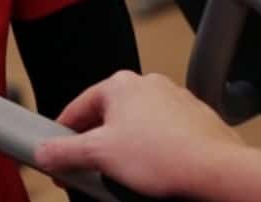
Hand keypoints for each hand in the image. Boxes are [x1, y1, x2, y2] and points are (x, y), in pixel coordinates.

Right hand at [34, 71, 243, 197]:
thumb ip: (64, 152)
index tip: (58, 156)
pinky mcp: (193, 119)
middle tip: (92, 170)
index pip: (77, 108)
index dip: (62, 136)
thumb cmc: (164, 156)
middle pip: (107, 117)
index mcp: (121, 84)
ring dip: (126, 148)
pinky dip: (153, 151)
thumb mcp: (99, 156)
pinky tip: (153, 173)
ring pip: (136, 126)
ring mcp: (173, 100)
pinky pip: (162, 135)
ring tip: (127, 176)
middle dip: (97, 145)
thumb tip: (44, 151)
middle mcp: (148, 85)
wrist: (216, 171)